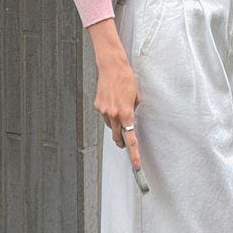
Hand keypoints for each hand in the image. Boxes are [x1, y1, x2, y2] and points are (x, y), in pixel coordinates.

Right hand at [87, 22, 141, 170]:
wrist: (111, 67)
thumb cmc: (126, 79)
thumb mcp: (135, 97)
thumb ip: (132, 111)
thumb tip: (129, 119)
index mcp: (126, 113)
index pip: (130, 139)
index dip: (133, 154)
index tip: (135, 165)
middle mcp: (113, 114)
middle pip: (117, 137)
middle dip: (121, 142)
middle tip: (124, 144)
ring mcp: (103, 111)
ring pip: (110, 125)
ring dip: (115, 123)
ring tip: (119, 106)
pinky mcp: (97, 106)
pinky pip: (105, 116)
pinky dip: (109, 113)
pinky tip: (111, 100)